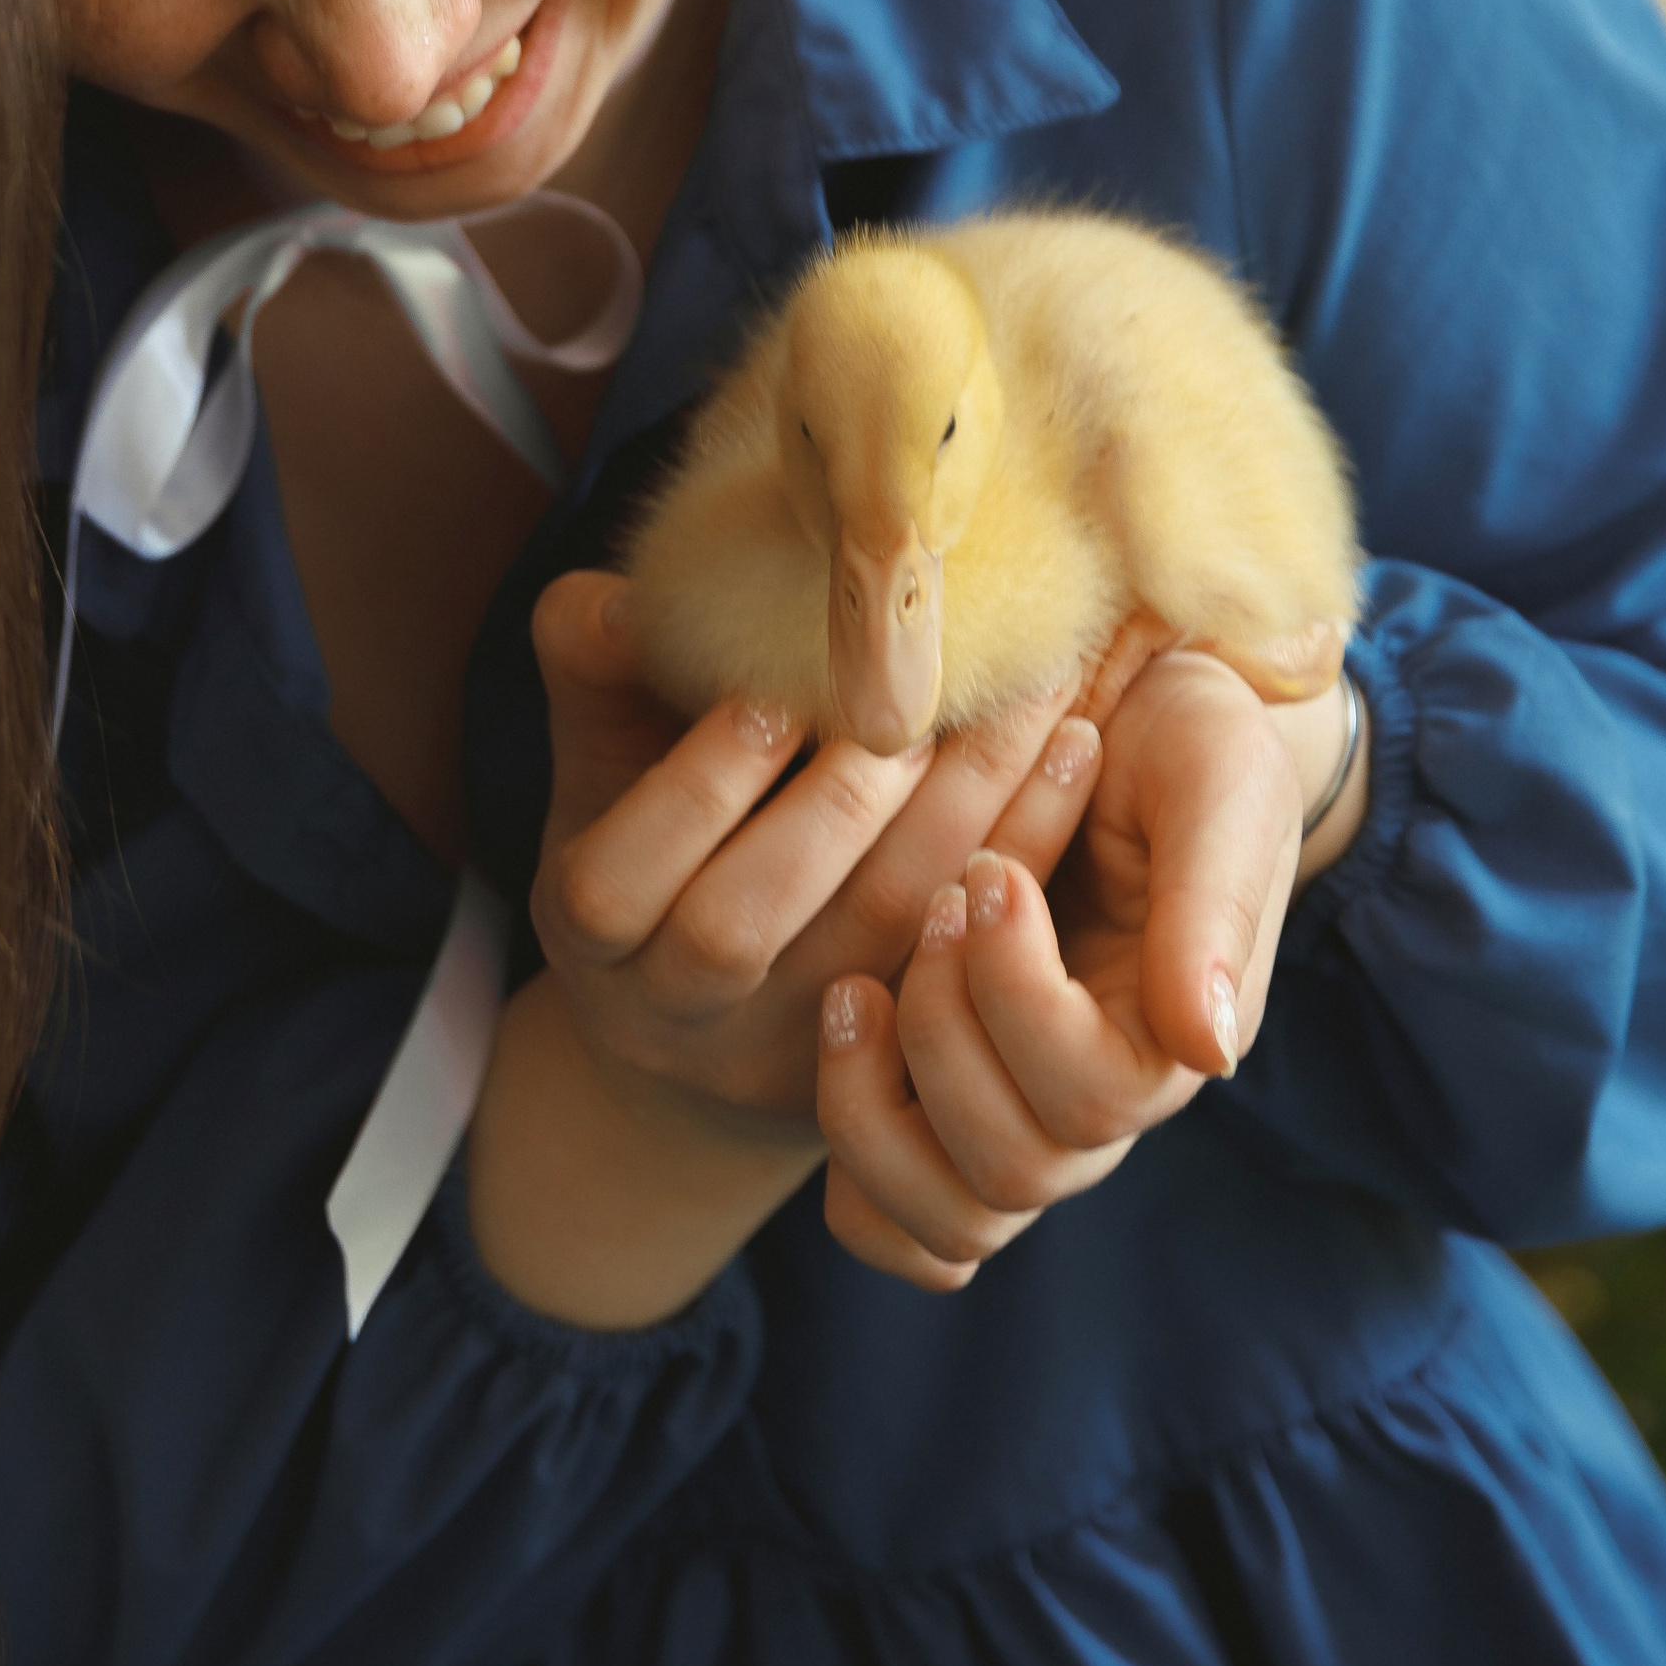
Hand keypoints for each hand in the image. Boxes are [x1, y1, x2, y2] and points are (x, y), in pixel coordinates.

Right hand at [524, 574, 1162, 1145]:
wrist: (700, 1020)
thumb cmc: (649, 840)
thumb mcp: (601, 767)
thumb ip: (597, 675)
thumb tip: (617, 600)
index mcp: (593, 936)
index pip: (615, 884)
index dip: (692, 789)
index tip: (770, 694)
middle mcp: (677, 1015)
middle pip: (741, 928)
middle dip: (832, 807)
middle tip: (914, 700)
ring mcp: (790, 1053)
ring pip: (878, 946)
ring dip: (960, 816)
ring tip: (1028, 700)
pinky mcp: (898, 1065)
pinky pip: (974, 958)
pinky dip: (1026, 851)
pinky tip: (1072, 756)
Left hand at [815, 645, 1305, 1291]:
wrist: (1119, 706)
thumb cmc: (1179, 742)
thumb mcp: (1216, 787)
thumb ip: (1214, 910)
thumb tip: (1204, 1051)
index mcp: (1171, 1044)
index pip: (1095, 1099)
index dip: (1019, 994)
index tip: (988, 871)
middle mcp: (1096, 1104)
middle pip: (1014, 1174)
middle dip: (947, 1034)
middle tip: (931, 903)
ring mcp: (1015, 1109)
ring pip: (947, 1216)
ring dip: (875, 1110)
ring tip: (850, 988)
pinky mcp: (941, 1096)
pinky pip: (893, 1215)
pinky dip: (855, 1161)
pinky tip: (839, 1032)